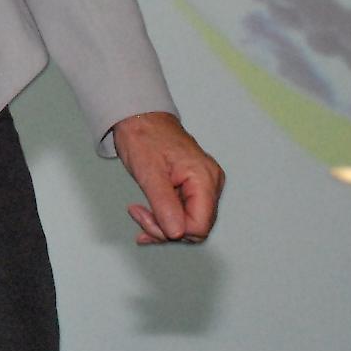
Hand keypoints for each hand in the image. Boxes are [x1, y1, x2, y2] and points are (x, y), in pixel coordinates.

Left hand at [112, 111, 224, 243]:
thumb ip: (164, 204)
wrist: (139, 117)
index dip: (173, 230)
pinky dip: (166, 217)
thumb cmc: (144, 136)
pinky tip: (148, 216)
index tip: (146, 219)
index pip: (200, 225)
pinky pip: (185, 211)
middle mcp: (210, 183)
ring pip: (190, 222)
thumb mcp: (149, 172)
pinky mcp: (194, 186)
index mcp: (204, 178)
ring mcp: (204, 185)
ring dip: (163, 225)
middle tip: (139, 216)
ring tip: (140, 214)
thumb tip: (176, 233)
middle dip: (166, 229)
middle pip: (196, 226)